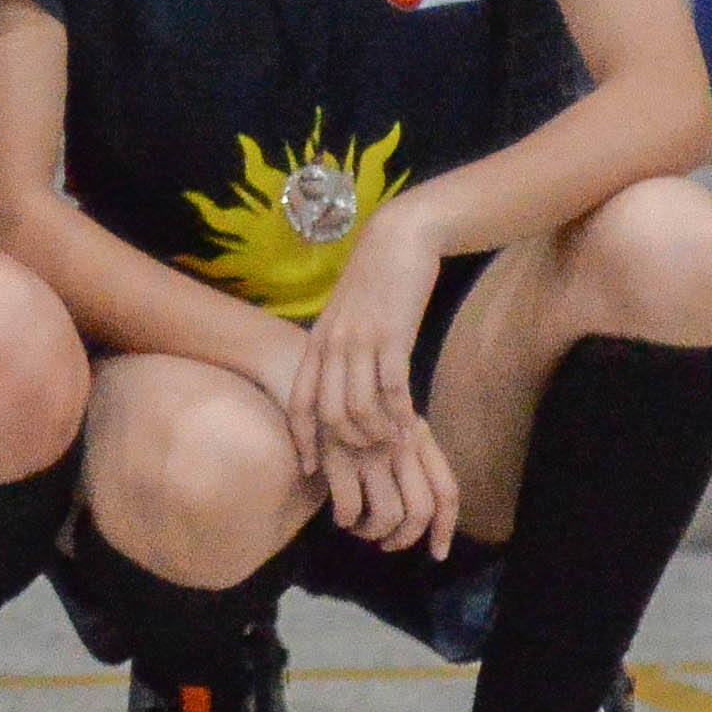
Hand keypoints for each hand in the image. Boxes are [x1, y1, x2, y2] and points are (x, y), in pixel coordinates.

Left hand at [289, 211, 441, 478]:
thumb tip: (338, 390)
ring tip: (392, 447)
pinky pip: (392, 390)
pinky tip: (412, 430)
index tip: (312, 469)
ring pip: (356, 408)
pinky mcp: (392, 337)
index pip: (298, 401)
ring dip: (375, 435)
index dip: (303, 439)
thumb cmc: (372, 284)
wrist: (396, 241)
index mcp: (316, 344)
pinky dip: (400, 416)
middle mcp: (331, 346)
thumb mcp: (344, 319)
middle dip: (345, 446)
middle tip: (368, 463)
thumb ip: (337, 352)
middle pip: (325, 413)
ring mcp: (359, 342)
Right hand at [322, 408, 463, 553]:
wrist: (298, 372)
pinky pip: (350, 508)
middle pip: (421, 510)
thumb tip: (424, 511)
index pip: (446, 492)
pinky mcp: (336, 456)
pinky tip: (340, 517)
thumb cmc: (349, 405)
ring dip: (374, 533)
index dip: (445, 529)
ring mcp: (370, 450)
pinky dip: (346, 521)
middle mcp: (401, 443)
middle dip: (405, 538)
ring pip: (388, 515)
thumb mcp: (388, 422)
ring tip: (360, 530)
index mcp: (420, 436)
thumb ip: (410, 454)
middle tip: (388, 543)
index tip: (437, 553)